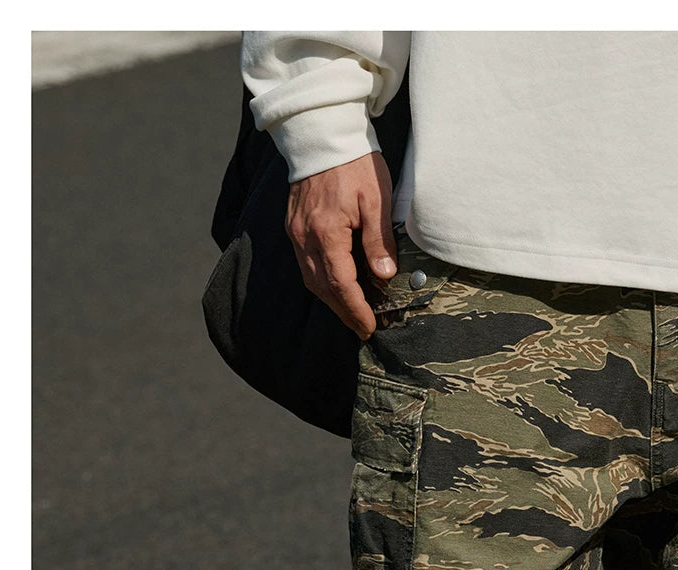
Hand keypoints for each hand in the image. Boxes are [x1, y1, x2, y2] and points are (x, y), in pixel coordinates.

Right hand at [285, 151, 397, 339]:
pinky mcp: (293, 225)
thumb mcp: (376, 199)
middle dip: (344, 312)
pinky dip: (322, 282)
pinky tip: (337, 287)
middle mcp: (305, 236)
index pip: (341, 283)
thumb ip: (378, 240)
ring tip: (352, 313)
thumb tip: (384, 276)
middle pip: (323, 288)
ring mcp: (295, 231)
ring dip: (332, 300)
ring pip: (311, 279)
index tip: (369, 327)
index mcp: (326, 231)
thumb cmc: (353, 162)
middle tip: (363, 329)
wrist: (322, 132)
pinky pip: (305, 264)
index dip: (356, 309)